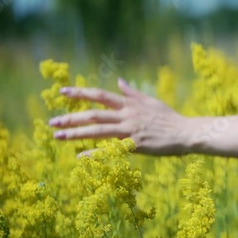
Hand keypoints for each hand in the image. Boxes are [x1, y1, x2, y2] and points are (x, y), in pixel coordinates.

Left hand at [49, 78, 189, 154]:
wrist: (185, 132)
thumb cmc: (169, 118)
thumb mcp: (151, 101)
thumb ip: (132, 93)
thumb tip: (119, 80)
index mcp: (130, 104)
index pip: (100, 95)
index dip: (80, 92)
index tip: (62, 92)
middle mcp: (127, 115)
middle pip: (94, 114)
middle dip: (71, 117)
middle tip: (52, 123)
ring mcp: (130, 130)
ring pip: (98, 130)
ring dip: (76, 133)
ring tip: (58, 136)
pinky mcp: (135, 145)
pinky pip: (111, 149)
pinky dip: (95, 153)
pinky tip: (80, 157)